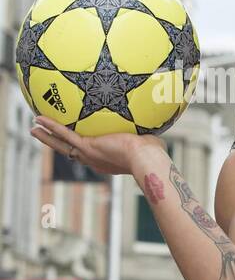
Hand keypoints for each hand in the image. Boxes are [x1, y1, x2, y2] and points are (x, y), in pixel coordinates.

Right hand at [29, 115, 162, 176]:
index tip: (79, 144)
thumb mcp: (146, 142)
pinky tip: (39, 118)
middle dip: (58, 145)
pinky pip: (65, 134)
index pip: (92, 154)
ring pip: (62, 145)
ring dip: (47, 137)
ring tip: (34, 129)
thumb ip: (145, 135)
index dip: (83, 149)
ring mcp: (90, 155)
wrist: (147, 159)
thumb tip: (154, 124)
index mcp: (108, 161)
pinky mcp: (87, 147)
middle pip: (71, 152)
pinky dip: (51, 126)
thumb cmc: (152, 154)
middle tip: (45, 137)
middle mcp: (96, 160)